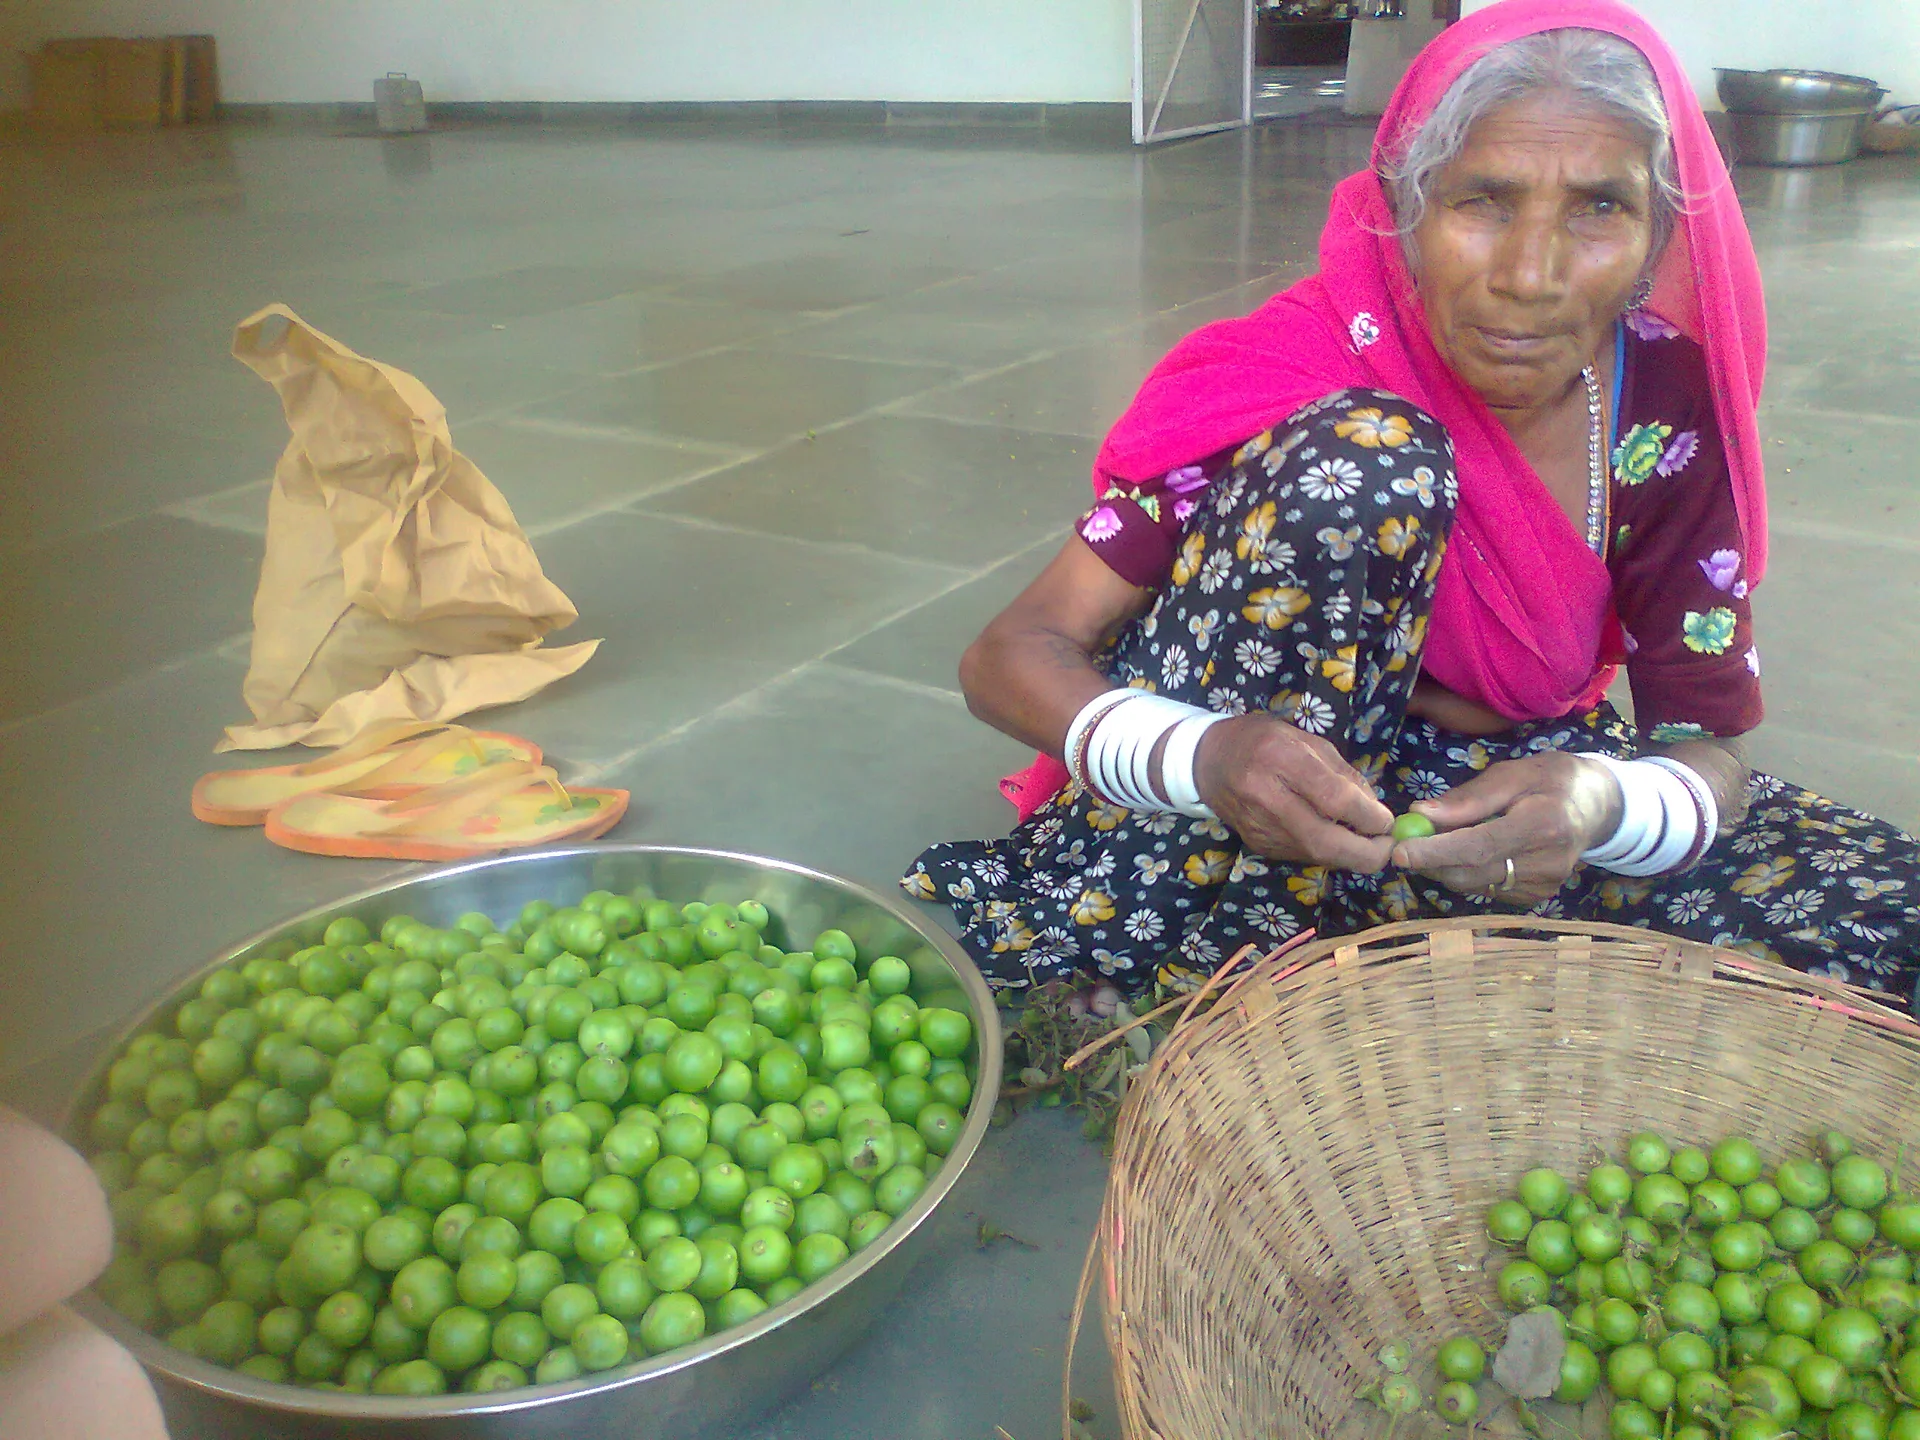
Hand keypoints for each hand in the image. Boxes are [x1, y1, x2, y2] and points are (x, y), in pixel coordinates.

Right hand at [1194, 715, 1394, 872]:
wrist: (1206, 762)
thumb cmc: (1261, 740)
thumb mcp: (1304, 740)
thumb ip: (1342, 773)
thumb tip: (1375, 809)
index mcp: (1280, 759)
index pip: (1333, 799)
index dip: (1368, 816)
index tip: (1387, 821)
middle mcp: (1266, 798)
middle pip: (1324, 840)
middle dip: (1365, 853)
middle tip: (1388, 847)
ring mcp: (1259, 828)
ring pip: (1316, 854)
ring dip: (1350, 854)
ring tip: (1367, 840)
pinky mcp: (1259, 845)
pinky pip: (1303, 854)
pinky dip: (1327, 851)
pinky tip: (1336, 838)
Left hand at [1389, 753, 1621, 904]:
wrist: (1598, 806)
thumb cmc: (1552, 780)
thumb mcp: (1513, 773)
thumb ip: (1468, 798)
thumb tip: (1421, 813)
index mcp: (1543, 824)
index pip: (1479, 847)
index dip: (1435, 852)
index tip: (1399, 851)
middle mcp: (1548, 862)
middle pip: (1472, 873)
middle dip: (1431, 861)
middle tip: (1406, 841)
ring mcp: (1545, 886)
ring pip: (1475, 884)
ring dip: (1446, 866)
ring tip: (1442, 838)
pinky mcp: (1538, 897)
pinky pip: (1487, 889)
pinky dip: (1468, 872)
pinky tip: (1472, 850)